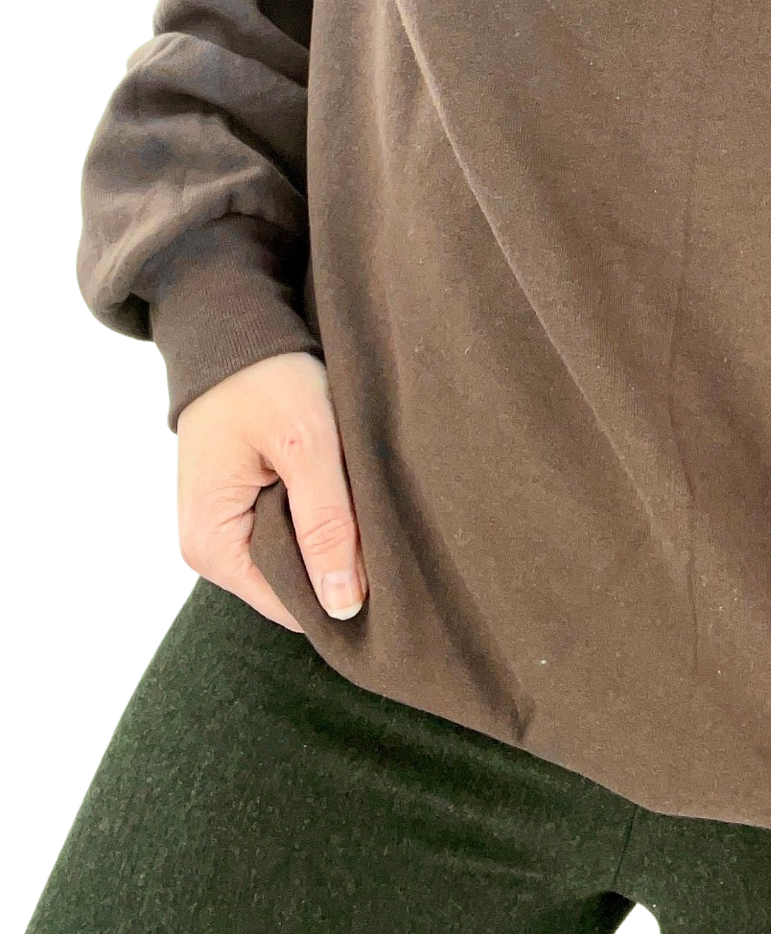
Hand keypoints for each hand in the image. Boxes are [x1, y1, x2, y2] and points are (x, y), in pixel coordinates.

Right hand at [174, 351, 367, 631]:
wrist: (235, 327)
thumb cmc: (265, 378)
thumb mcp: (307, 445)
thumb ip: (326, 524)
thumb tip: (343, 606)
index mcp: (213, 546)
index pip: (291, 606)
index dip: (344, 594)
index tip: (394, 572)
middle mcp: (212, 549)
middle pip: (296, 585)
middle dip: (343, 563)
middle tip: (390, 529)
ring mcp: (227, 527)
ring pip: (300, 556)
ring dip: (335, 534)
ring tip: (367, 503)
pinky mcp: (244, 505)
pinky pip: (294, 529)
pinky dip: (323, 513)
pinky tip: (346, 490)